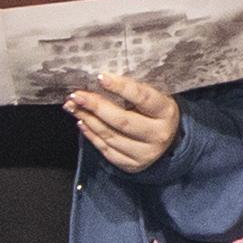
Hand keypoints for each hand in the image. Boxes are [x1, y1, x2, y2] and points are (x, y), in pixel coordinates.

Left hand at [63, 70, 180, 172]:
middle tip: (77, 95)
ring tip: (73, 106)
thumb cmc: (156, 112)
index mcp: (166, 112)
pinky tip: (82, 122)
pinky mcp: (132, 164)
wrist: (169, 140)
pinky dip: (91, 134)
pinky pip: (106, 149)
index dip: (121, 87)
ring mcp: (145, 153)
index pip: (142, 97)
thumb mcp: (154, 97)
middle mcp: (158, 134)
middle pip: (122, 120)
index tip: (101, 77)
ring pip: (110, 136)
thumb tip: (101, 79)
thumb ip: (134, 90)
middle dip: (96, 106)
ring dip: (88, 119)